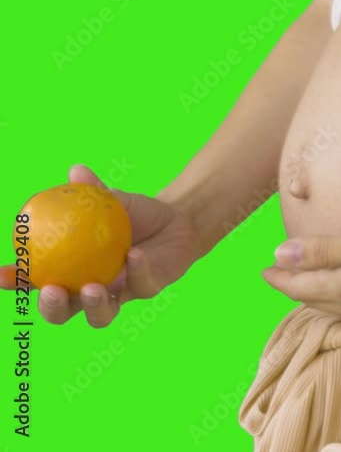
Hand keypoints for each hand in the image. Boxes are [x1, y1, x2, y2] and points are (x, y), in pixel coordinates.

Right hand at [1, 165, 205, 327]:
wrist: (177, 220)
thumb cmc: (134, 214)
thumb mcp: (113, 200)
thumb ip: (93, 191)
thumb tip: (77, 171)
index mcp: (70, 269)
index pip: (36, 280)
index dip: (17, 283)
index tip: (3, 274)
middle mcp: (90, 288)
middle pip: (63, 312)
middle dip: (53, 308)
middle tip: (53, 291)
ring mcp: (120, 292)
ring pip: (101, 316)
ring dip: (94, 307)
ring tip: (93, 288)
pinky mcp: (148, 289)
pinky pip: (141, 286)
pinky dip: (136, 271)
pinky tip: (133, 255)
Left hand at [262, 229, 340, 329]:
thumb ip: (324, 250)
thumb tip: (280, 254)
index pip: (300, 285)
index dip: (279, 278)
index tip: (262, 270)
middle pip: (315, 300)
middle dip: (293, 289)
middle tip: (278, 279)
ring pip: (336, 309)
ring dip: (317, 299)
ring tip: (307, 289)